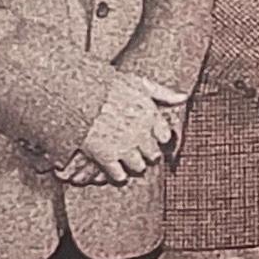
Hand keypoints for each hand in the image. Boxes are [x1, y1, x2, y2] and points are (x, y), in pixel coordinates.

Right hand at [68, 72, 188, 184]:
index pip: (164, 136)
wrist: (74, 94)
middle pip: (153, 154)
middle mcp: (140, 132)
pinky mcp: (105, 156)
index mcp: (149, 114)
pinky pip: (119, 175)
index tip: (148, 136)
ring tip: (124, 159)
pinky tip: (112, 167)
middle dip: (146, 153)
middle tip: (135, 149)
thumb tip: (183, 98)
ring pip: (139, 167)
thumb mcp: (136, 82)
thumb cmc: (104, 86)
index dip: (156, 137)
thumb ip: (161, 92)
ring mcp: (123, 146)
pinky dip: (117, 174)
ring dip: (133, 165)